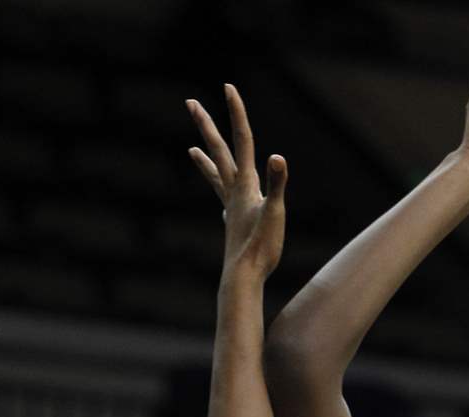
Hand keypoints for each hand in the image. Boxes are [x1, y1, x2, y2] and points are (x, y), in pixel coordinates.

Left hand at [187, 84, 287, 277]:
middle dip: (206, 125)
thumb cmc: (260, 249)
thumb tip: (278, 157)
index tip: (228, 86)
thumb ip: (277, 184)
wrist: (242, 278)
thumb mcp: (275, 214)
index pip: (242, 140)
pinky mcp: (233, 224)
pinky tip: (223, 202)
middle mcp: (233, 192)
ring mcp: (231, 208)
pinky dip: (220, 193)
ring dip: (205, 160)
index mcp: (244, 185)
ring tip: (192, 149)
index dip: (237, 112)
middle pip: (218, 151)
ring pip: (216, 176)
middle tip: (191, 103)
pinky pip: (224, 200)